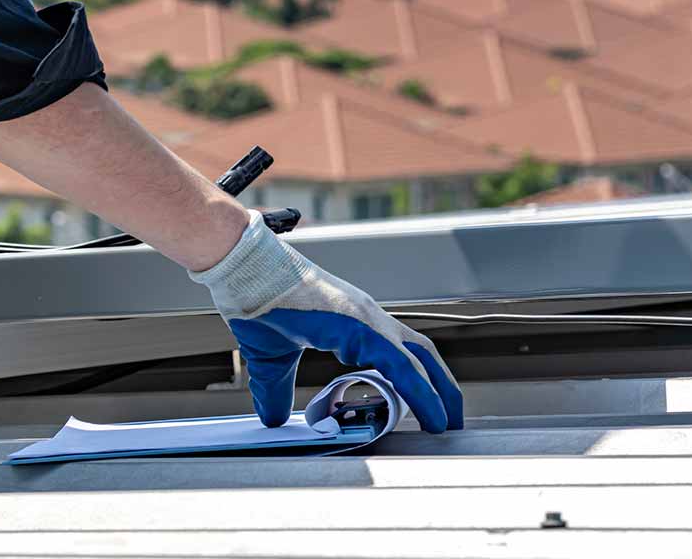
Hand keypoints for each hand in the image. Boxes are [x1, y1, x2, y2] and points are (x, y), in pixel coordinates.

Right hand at [189, 214, 464, 433]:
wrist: (242, 267)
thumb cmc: (255, 299)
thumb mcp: (270, 357)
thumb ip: (276, 388)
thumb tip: (273, 417)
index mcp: (350, 323)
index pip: (397, 352)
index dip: (416, 380)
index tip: (423, 409)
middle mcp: (366, 317)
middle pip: (421, 352)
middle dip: (441, 387)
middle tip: (449, 420)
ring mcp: (366, 318)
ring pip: (419, 358)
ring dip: (438, 392)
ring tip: (447, 424)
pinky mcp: (360, 324)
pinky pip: (402, 364)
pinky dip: (422, 391)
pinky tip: (431, 414)